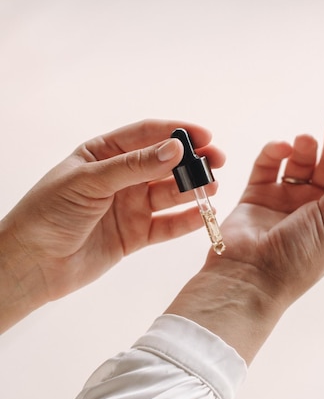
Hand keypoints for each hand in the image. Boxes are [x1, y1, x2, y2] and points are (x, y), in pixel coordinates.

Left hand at [0, 120, 224, 330]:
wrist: (31, 265)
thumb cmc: (48, 214)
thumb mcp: (89, 181)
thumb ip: (134, 166)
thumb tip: (175, 149)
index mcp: (104, 154)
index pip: (146, 135)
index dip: (176, 133)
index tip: (205, 136)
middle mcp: (121, 178)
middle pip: (165, 164)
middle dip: (192, 161)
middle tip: (217, 161)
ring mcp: (130, 206)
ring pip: (170, 194)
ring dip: (192, 190)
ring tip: (212, 188)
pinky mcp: (136, 235)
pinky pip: (167, 226)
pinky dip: (186, 221)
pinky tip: (203, 215)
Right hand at [166, 108, 323, 362]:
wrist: (247, 278)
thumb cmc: (298, 258)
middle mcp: (316, 207)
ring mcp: (287, 200)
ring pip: (302, 161)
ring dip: (306, 146)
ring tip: (304, 142)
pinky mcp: (259, 194)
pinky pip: (270, 165)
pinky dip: (276, 152)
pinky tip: (281, 149)